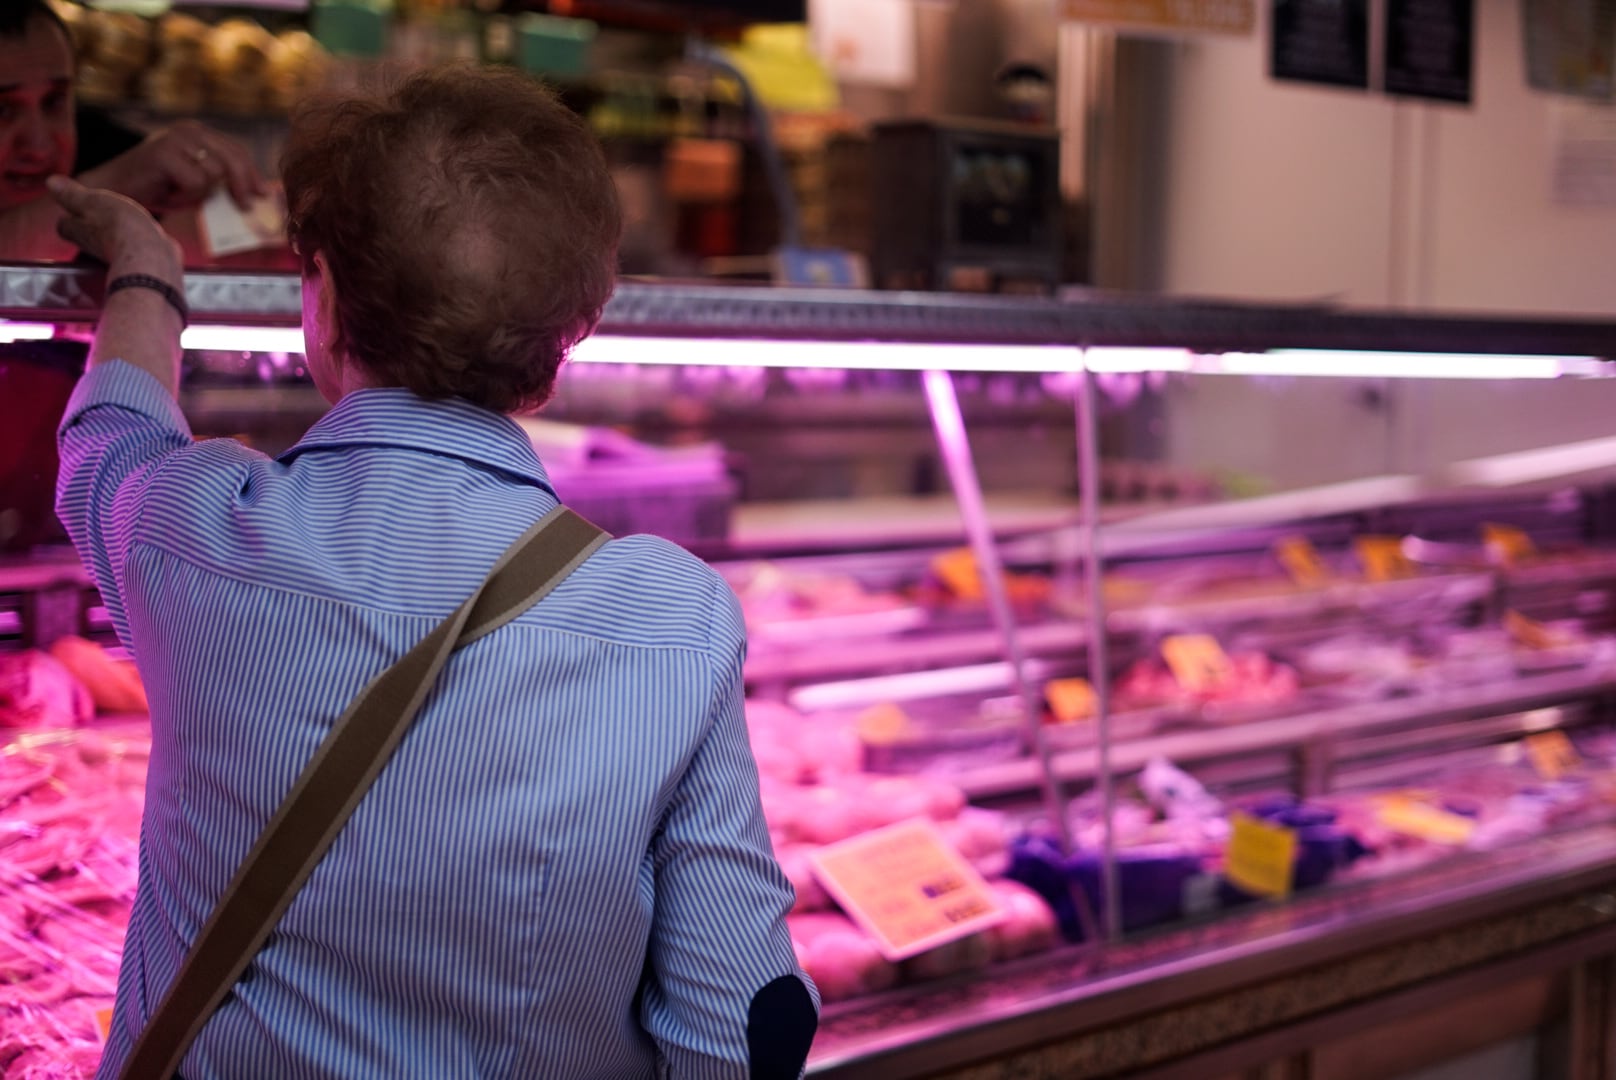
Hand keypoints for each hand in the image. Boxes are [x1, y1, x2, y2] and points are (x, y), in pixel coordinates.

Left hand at [48, 176, 182, 283]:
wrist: (148, 259)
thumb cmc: (117, 227)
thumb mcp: (92, 201)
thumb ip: (72, 193)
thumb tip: (51, 182)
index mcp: (76, 230)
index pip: (63, 225)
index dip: (69, 216)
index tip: (74, 208)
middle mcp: (91, 248)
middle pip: (83, 237)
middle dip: (90, 227)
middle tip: (99, 216)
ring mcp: (115, 258)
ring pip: (108, 245)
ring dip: (114, 235)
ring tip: (125, 225)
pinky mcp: (137, 263)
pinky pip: (132, 252)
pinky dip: (135, 244)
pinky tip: (145, 238)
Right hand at [80, 120, 265, 214]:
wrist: (113, 190)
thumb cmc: (158, 188)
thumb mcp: (195, 182)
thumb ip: (220, 181)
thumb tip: (256, 193)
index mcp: (197, 133)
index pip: (236, 150)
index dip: (252, 173)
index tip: (264, 194)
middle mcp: (188, 130)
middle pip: (232, 158)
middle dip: (243, 184)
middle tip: (247, 206)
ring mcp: (175, 139)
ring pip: (214, 173)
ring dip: (202, 193)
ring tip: (179, 194)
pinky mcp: (164, 153)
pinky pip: (196, 182)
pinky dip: (187, 195)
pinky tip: (169, 192)